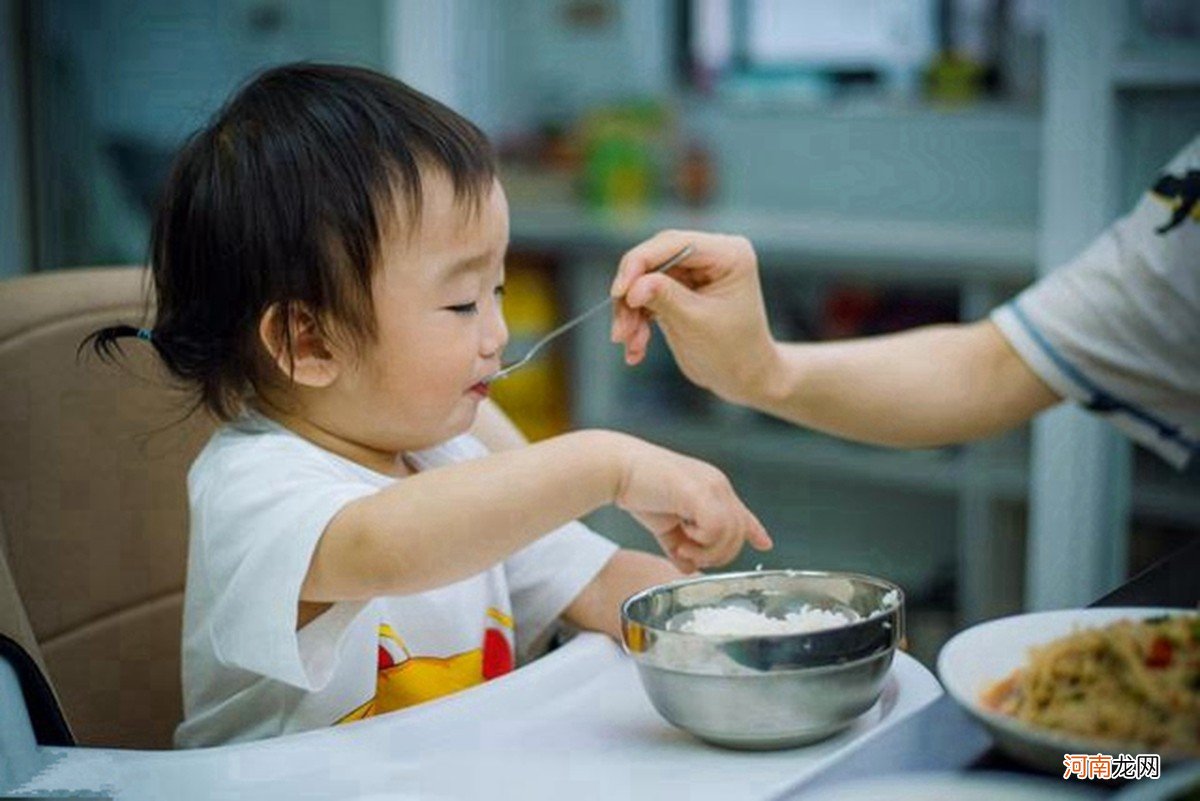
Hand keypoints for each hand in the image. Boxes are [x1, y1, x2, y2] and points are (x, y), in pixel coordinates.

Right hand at [609, 434, 771, 572]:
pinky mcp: (700, 492)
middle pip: (739, 533)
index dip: (754, 531)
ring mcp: (712, 487)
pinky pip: (717, 528)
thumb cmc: (637, 489)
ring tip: (682, 546)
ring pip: (731, 533)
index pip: (742, 514)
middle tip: (690, 554)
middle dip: (717, 554)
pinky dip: (701, 540)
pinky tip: (682, 536)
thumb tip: (688, 568)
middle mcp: (718, 486)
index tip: (764, 544)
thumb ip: (679, 546)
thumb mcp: (665, 523)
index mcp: (712, 489)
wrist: (617, 468)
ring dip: (707, 550)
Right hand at [610, 230, 779, 406]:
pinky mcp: (679, 289)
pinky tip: (636, 350)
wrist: (743, 378)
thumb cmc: (732, 352)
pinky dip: (637, 322)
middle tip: (620, 330)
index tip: (619, 292)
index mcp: (728, 253)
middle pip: (654, 259)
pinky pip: (646, 297)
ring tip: (629, 345)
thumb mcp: (696, 324)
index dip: (640, 263)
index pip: (674, 243)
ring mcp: (693, 272)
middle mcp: (711, 255)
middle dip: (632, 295)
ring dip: (631, 314)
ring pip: (644, 280)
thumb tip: (632, 286)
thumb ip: (664, 298)